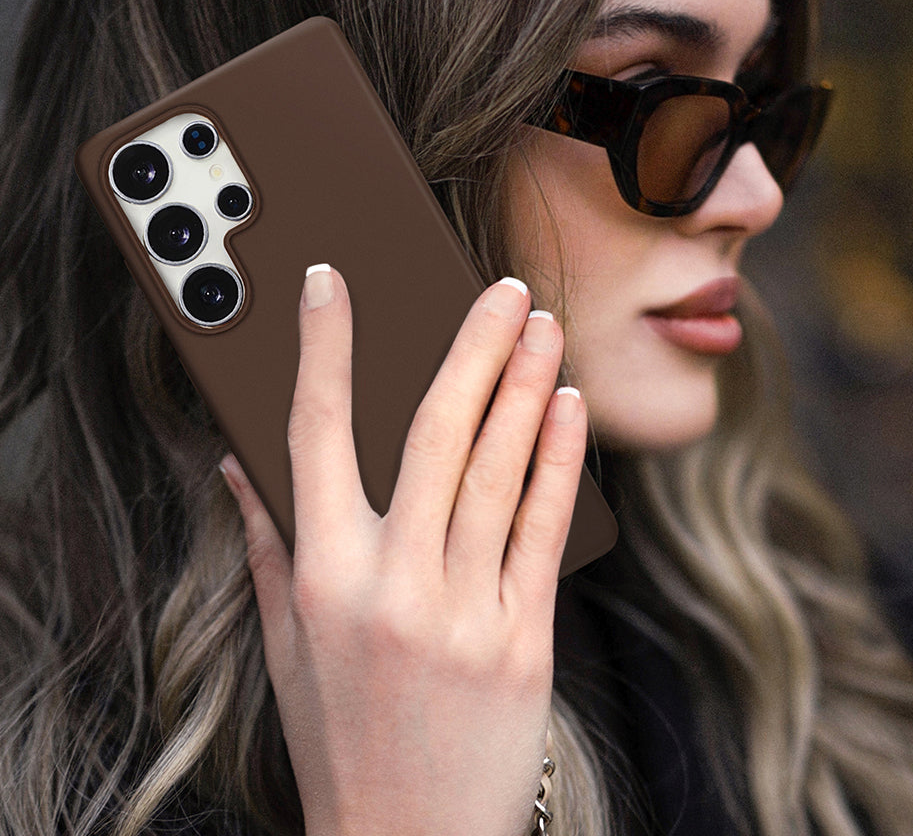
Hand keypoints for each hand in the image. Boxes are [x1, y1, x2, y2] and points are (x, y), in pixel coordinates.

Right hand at [220, 267, 585, 835]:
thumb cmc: (341, 736)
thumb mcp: (285, 643)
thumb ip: (269, 543)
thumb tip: (241, 461)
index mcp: (323, 574)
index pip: (313, 433)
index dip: (320, 348)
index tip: (328, 281)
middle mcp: (393, 582)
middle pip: (435, 433)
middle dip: (472, 347)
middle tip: (501, 288)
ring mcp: (464, 611)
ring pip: (498, 469)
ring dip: (525, 385)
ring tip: (544, 326)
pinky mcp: (524, 640)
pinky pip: (543, 529)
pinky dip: (558, 459)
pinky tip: (567, 407)